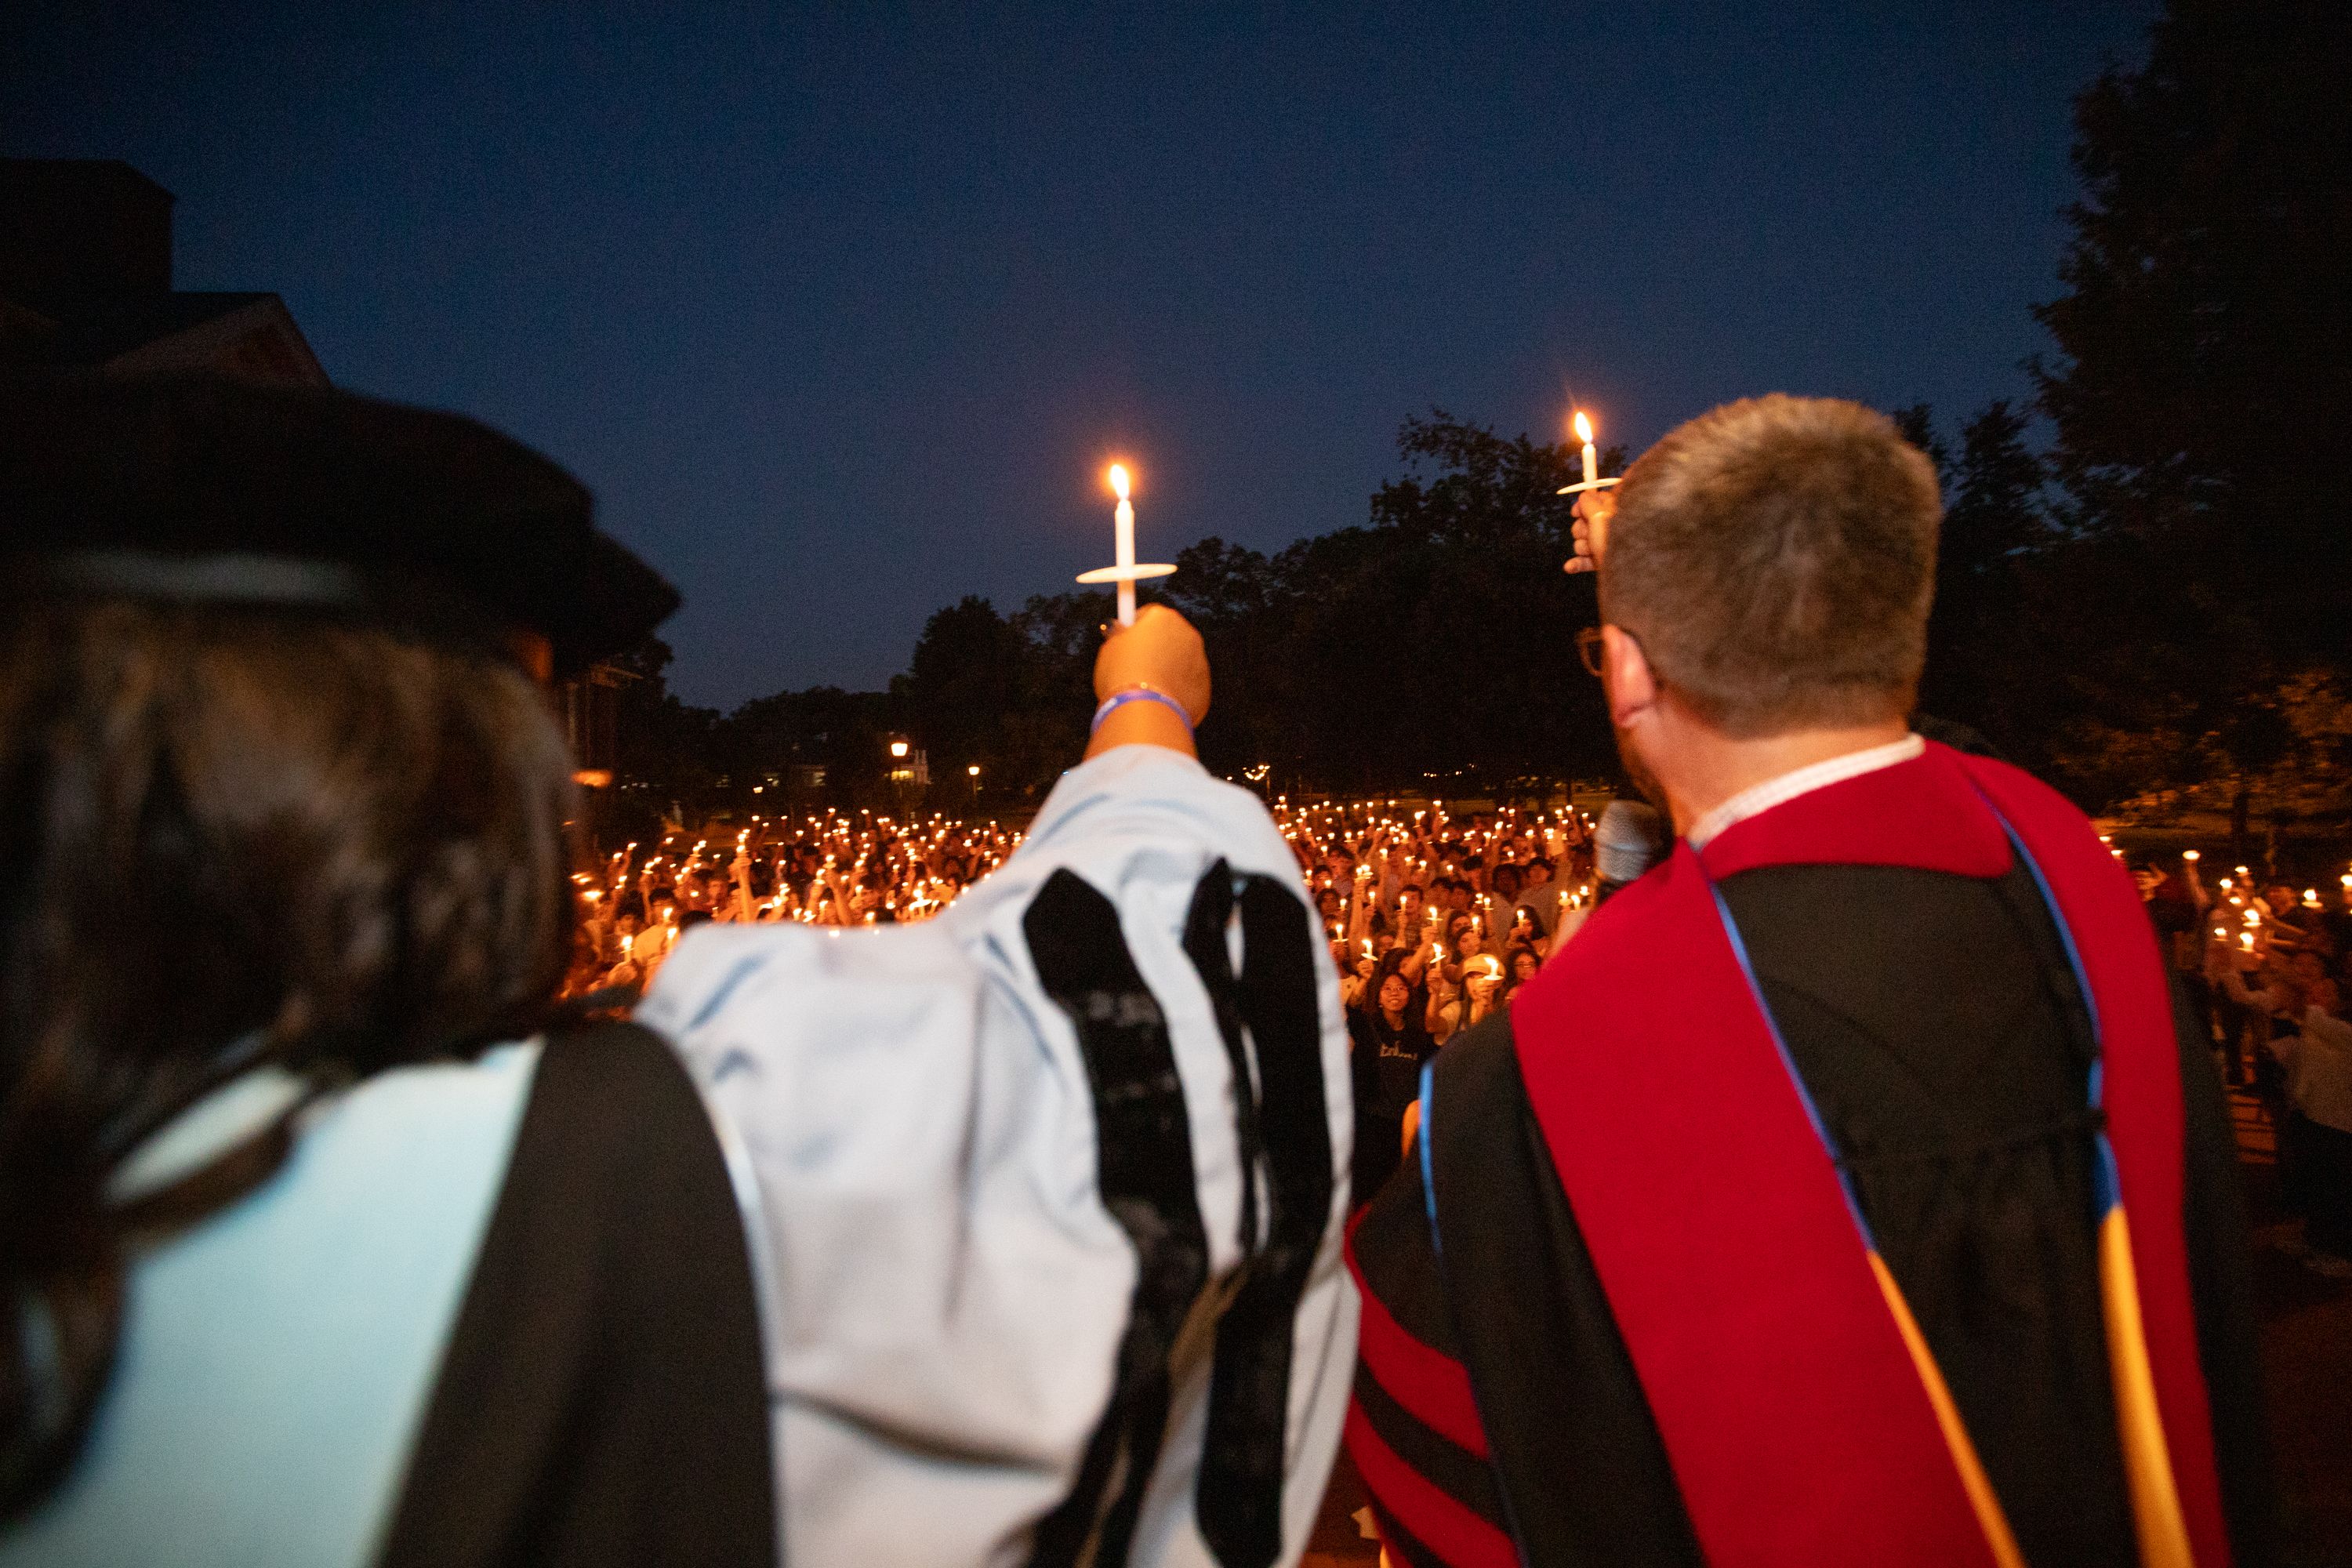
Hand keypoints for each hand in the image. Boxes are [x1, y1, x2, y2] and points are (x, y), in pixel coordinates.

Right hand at [1094, 603, 1210, 723]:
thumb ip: (1119, 634)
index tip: (1125, 641)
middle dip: (1154, 647)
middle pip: (1168, 635)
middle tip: (1133, 665)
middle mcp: (1187, 633)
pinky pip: (1187, 683)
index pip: (1148, 614)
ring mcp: (1199, 660)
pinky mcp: (1204, 686)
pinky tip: (1158, 699)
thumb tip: (1120, 630)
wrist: (1145, 710)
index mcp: (1163, 617)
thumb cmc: (1123, 675)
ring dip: (1166, 668)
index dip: (1134, 628)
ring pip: (1180, 660)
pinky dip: (1175, 688)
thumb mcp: (1109, 648)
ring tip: (1144, 686)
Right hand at [1564, 489, 1616, 574]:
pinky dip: (1577, 563)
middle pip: (1585, 522)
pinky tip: (1569, 567)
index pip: (1597, 500)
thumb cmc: (1615, 540)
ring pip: (1582, 542)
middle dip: (1581, 530)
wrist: (1626, 570)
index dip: (1583, 505)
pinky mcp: (1603, 561)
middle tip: (1589, 534)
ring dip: (1582, 547)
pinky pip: (1584, 561)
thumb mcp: (1599, 516)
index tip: (1576, 512)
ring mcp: (1606, 545)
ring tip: (1591, 551)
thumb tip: (1584, 494)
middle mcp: (1610, 526)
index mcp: (1615, 511)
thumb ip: (1589, 503)